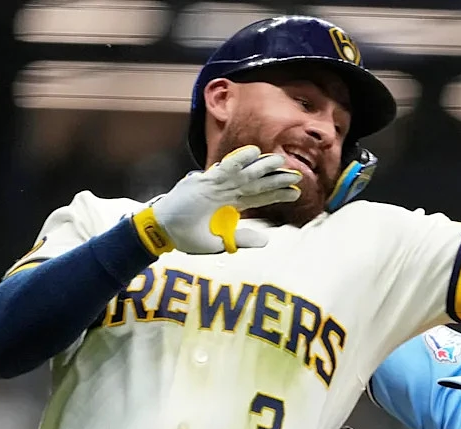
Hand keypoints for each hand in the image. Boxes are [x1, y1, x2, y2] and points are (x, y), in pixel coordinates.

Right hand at [133, 146, 300, 254]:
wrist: (163, 233)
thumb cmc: (186, 236)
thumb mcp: (219, 243)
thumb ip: (242, 239)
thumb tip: (267, 240)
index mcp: (230, 204)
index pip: (259, 196)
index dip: (277, 193)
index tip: (297, 192)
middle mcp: (226, 191)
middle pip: (257, 183)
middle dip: (276, 179)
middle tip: (297, 175)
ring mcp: (216, 185)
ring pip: (244, 173)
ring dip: (262, 167)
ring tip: (281, 162)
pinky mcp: (204, 183)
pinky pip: (224, 169)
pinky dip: (239, 160)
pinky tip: (254, 153)